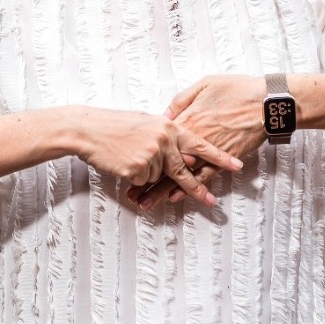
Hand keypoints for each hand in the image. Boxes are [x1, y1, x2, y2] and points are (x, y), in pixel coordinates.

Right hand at [71, 106, 242, 208]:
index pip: (200, 144)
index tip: (237, 165)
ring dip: (145, 171)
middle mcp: (163, 141)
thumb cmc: (115, 124)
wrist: (88, 129)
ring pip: (158, 176)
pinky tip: (122, 161)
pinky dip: (134, 176)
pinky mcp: (137, 170)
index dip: (219, 156)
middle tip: (212, 202)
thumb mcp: (146, 121)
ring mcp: (150, 157)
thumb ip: (166, 133)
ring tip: (128, 155)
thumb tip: (184, 148)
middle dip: (198, 188)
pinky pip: (142, 181)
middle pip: (185, 171)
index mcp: (168, 127)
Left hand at [127, 75, 266, 208]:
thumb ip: (182, 100)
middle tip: (130, 194)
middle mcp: (194, 137)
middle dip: (146, 180)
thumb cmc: (237, 89)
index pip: (159, 141)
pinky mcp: (224, 157)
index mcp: (187, 118)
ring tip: (145, 202)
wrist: (266, 101)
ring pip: (180, 174)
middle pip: (164, 162)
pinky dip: (188, 188)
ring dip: (162, 190)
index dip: (143, 155)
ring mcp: (209, 149)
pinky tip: (174, 198)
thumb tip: (165, 115)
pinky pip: (203, 176)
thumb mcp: (205, 84)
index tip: (128, 164)